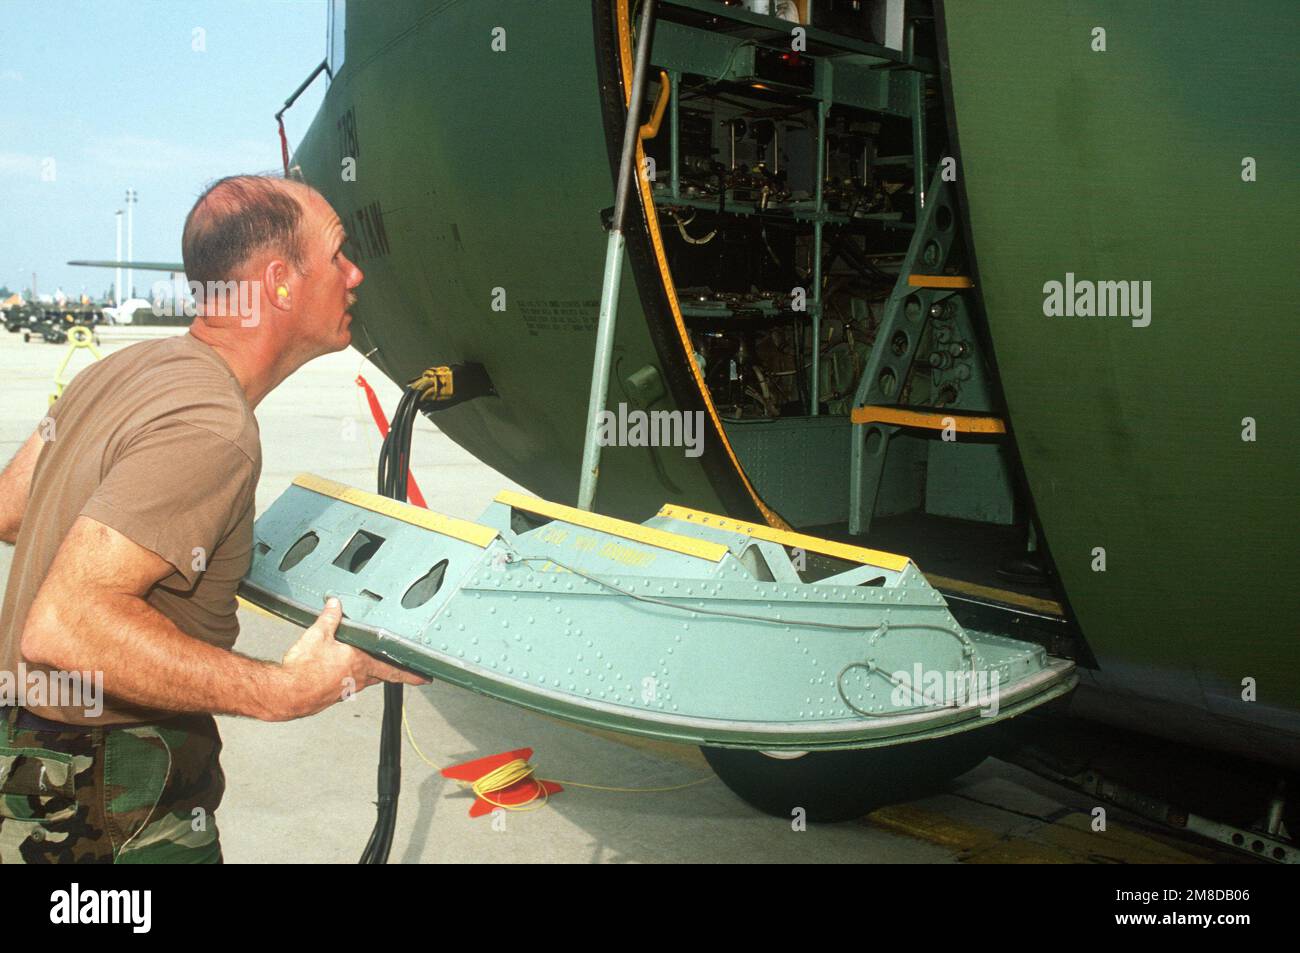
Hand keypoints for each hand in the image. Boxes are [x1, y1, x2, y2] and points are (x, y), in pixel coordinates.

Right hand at [270, 597, 427, 720]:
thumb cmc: (303, 670)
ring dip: (370, 672)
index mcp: (359, 663)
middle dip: (393, 671)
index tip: (425, 678)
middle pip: (382, 674)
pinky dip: (350, 676)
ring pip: (365, 679)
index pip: (393, 669)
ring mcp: (345, 688)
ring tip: (368, 663)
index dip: (411, 673)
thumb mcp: (318, 635)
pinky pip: (348, 683)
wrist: (285, 694)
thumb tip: (335, 603)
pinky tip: (341, 670)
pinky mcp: (332, 694)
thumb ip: (330, 618)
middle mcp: (357, 679)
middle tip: (405, 671)